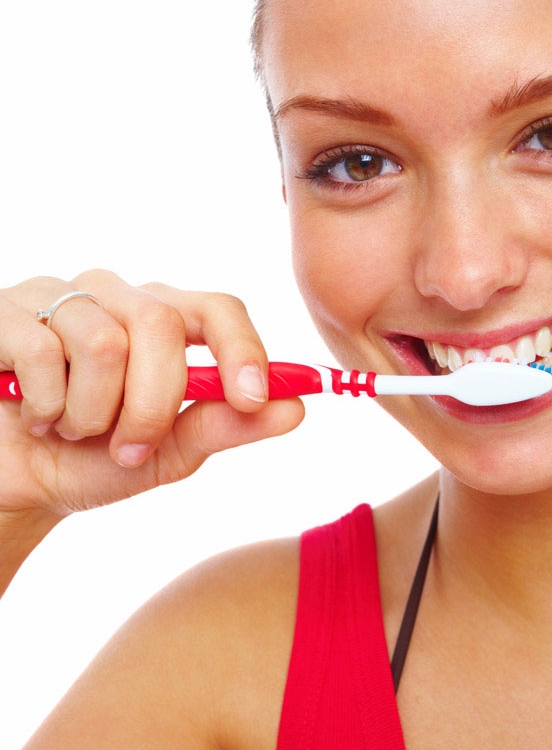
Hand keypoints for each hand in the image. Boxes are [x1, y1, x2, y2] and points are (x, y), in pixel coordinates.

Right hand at [0, 269, 304, 517]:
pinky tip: (33, 414)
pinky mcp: (4, 313)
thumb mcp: (167, 454)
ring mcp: (58, 298)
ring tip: (72, 428)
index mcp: (161, 320)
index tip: (253, 398)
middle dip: (151, 404)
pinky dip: (44, 405)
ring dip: (91, 413)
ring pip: (104, 342)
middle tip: (129, 447)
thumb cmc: (93, 461)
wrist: (17, 482)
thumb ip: (226, 426)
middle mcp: (115, 297)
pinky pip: (42, 351)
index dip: (241, 348)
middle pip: (162, 323)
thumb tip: (295, 408)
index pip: (218, 308)